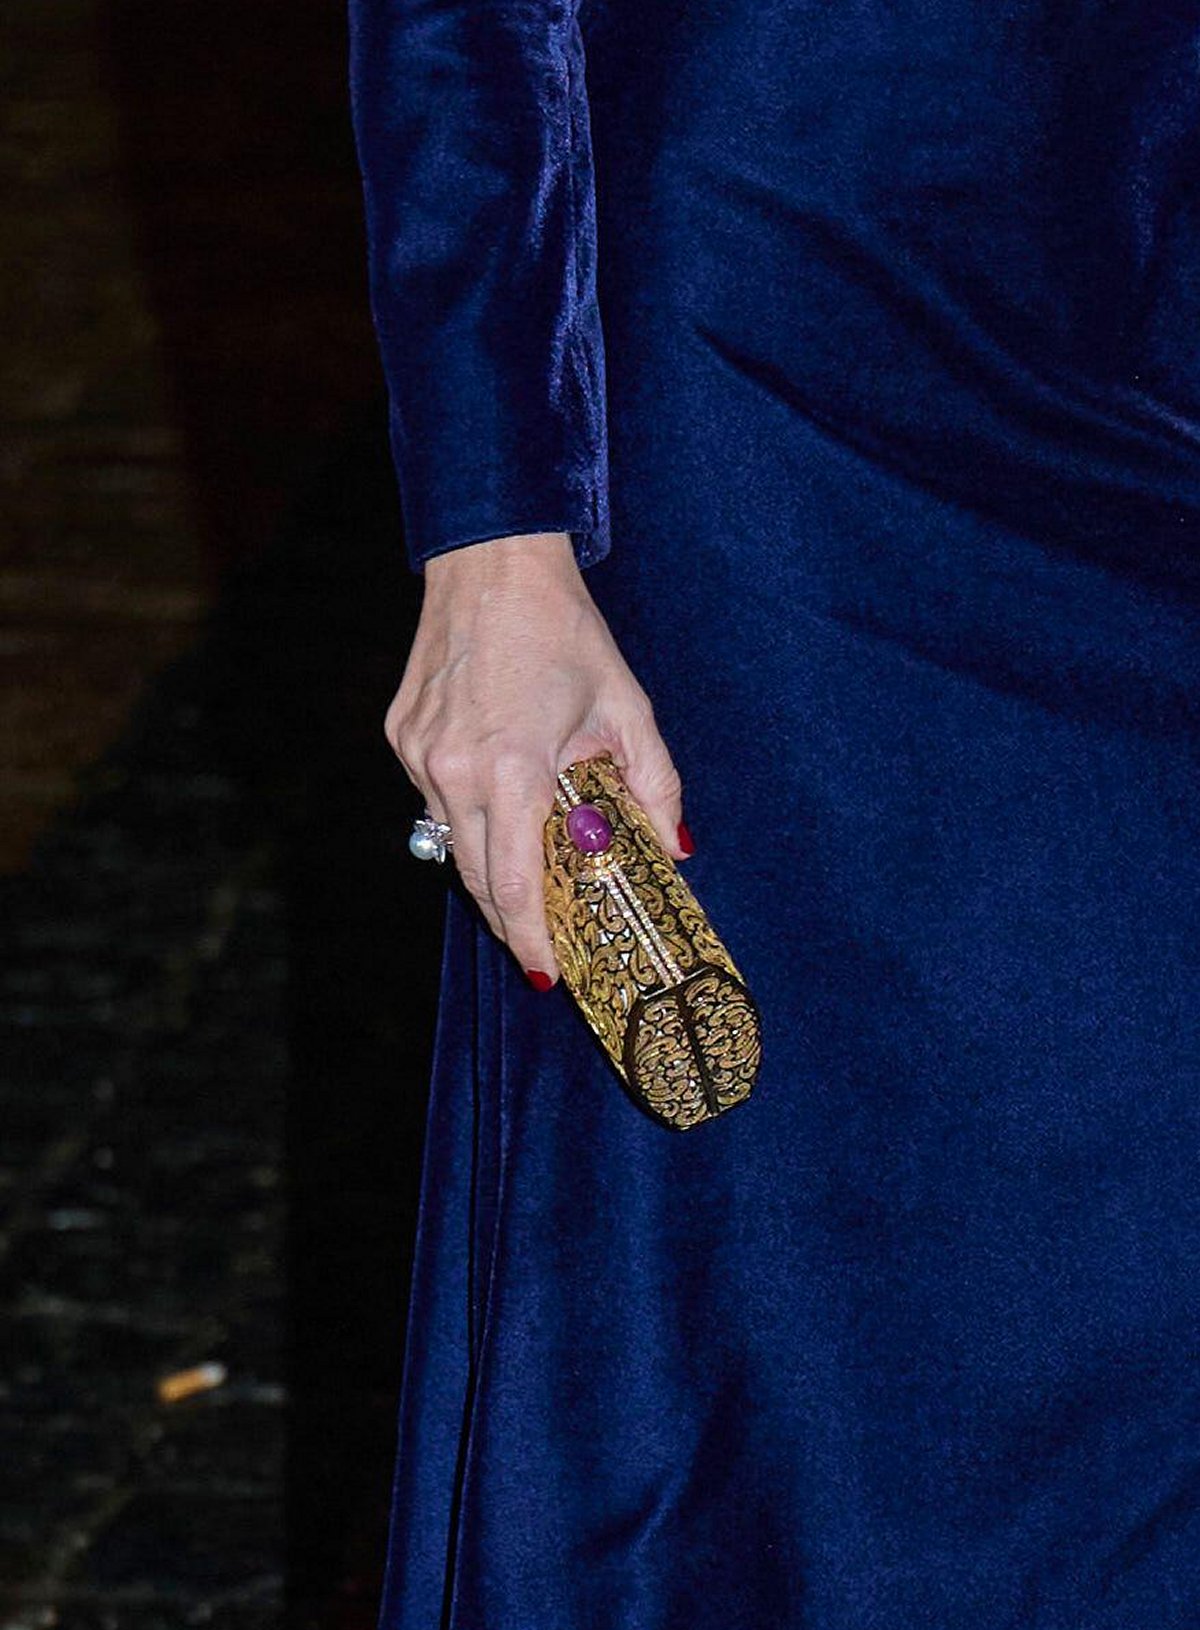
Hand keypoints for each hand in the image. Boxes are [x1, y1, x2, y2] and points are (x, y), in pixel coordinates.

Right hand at [385, 531, 691, 986]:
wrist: (491, 561)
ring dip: (488, 863)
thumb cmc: (564, 630)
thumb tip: (674, 849)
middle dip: (510, 919)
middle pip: (476, 879)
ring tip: (528, 869)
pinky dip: (465, 810)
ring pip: (450, 839)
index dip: (531, 941)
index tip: (547, 973)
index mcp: (511, 769)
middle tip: (541, 943)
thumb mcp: (627, 708)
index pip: (514, 887)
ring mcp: (417, 754)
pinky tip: (496, 793)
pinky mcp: (399, 735)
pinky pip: (432, 797)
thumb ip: (655, 786)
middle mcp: (452, 770)